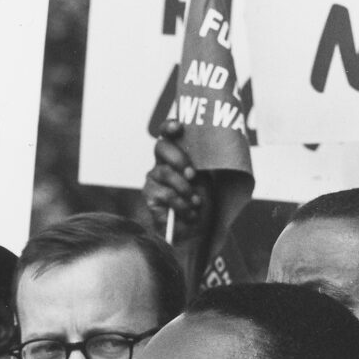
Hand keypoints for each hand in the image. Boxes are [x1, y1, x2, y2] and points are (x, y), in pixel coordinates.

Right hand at [144, 120, 213, 242]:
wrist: (195, 231)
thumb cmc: (201, 202)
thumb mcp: (206, 179)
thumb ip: (202, 162)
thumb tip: (209, 146)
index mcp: (174, 156)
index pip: (166, 134)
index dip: (169, 127)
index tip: (178, 127)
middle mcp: (160, 165)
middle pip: (161, 148)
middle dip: (179, 158)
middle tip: (192, 175)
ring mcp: (152, 181)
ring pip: (165, 173)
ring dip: (185, 188)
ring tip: (196, 202)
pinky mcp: (149, 198)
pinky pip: (166, 195)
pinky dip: (182, 205)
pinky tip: (190, 212)